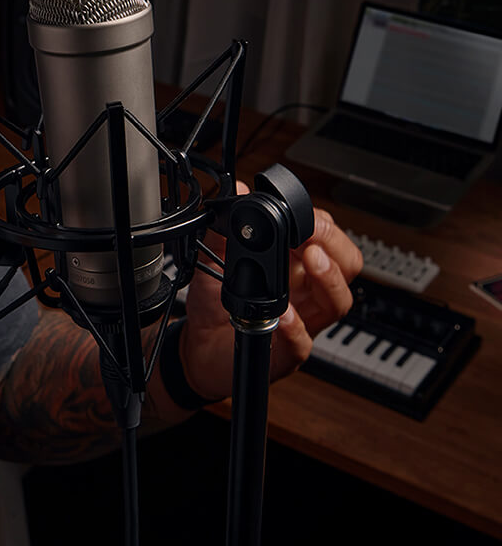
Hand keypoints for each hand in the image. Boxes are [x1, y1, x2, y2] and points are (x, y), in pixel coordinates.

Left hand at [176, 184, 361, 404]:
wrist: (198, 347)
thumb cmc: (216, 304)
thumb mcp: (214, 259)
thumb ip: (226, 229)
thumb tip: (238, 192)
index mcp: (294, 267)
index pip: (328, 240)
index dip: (322, 227)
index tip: (305, 218)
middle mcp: (305, 293)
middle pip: (347, 268)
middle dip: (336, 248)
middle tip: (313, 240)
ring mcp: (301, 322)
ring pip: (337, 302)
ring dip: (329, 279)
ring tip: (312, 261)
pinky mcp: (285, 353)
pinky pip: (303, 344)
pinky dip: (296, 328)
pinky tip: (285, 315)